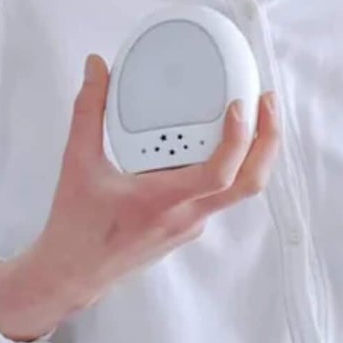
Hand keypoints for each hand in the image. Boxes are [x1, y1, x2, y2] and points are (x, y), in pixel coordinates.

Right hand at [21, 53, 279, 319]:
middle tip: (267, 101)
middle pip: (249, 183)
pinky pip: (219, 193)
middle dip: (267, 140)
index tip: (240, 106)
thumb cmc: (76, 227)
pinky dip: (229, 165)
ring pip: (239, 189)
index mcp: (163, 201)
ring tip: (252, 114)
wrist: (74, 275)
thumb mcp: (77, 163)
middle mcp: (187, 215)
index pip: (218, 174)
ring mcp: (192, 224)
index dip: (237, 140)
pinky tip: (216, 140)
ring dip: (253, 152)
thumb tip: (96, 68)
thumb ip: (87, 111)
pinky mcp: (188, 226)